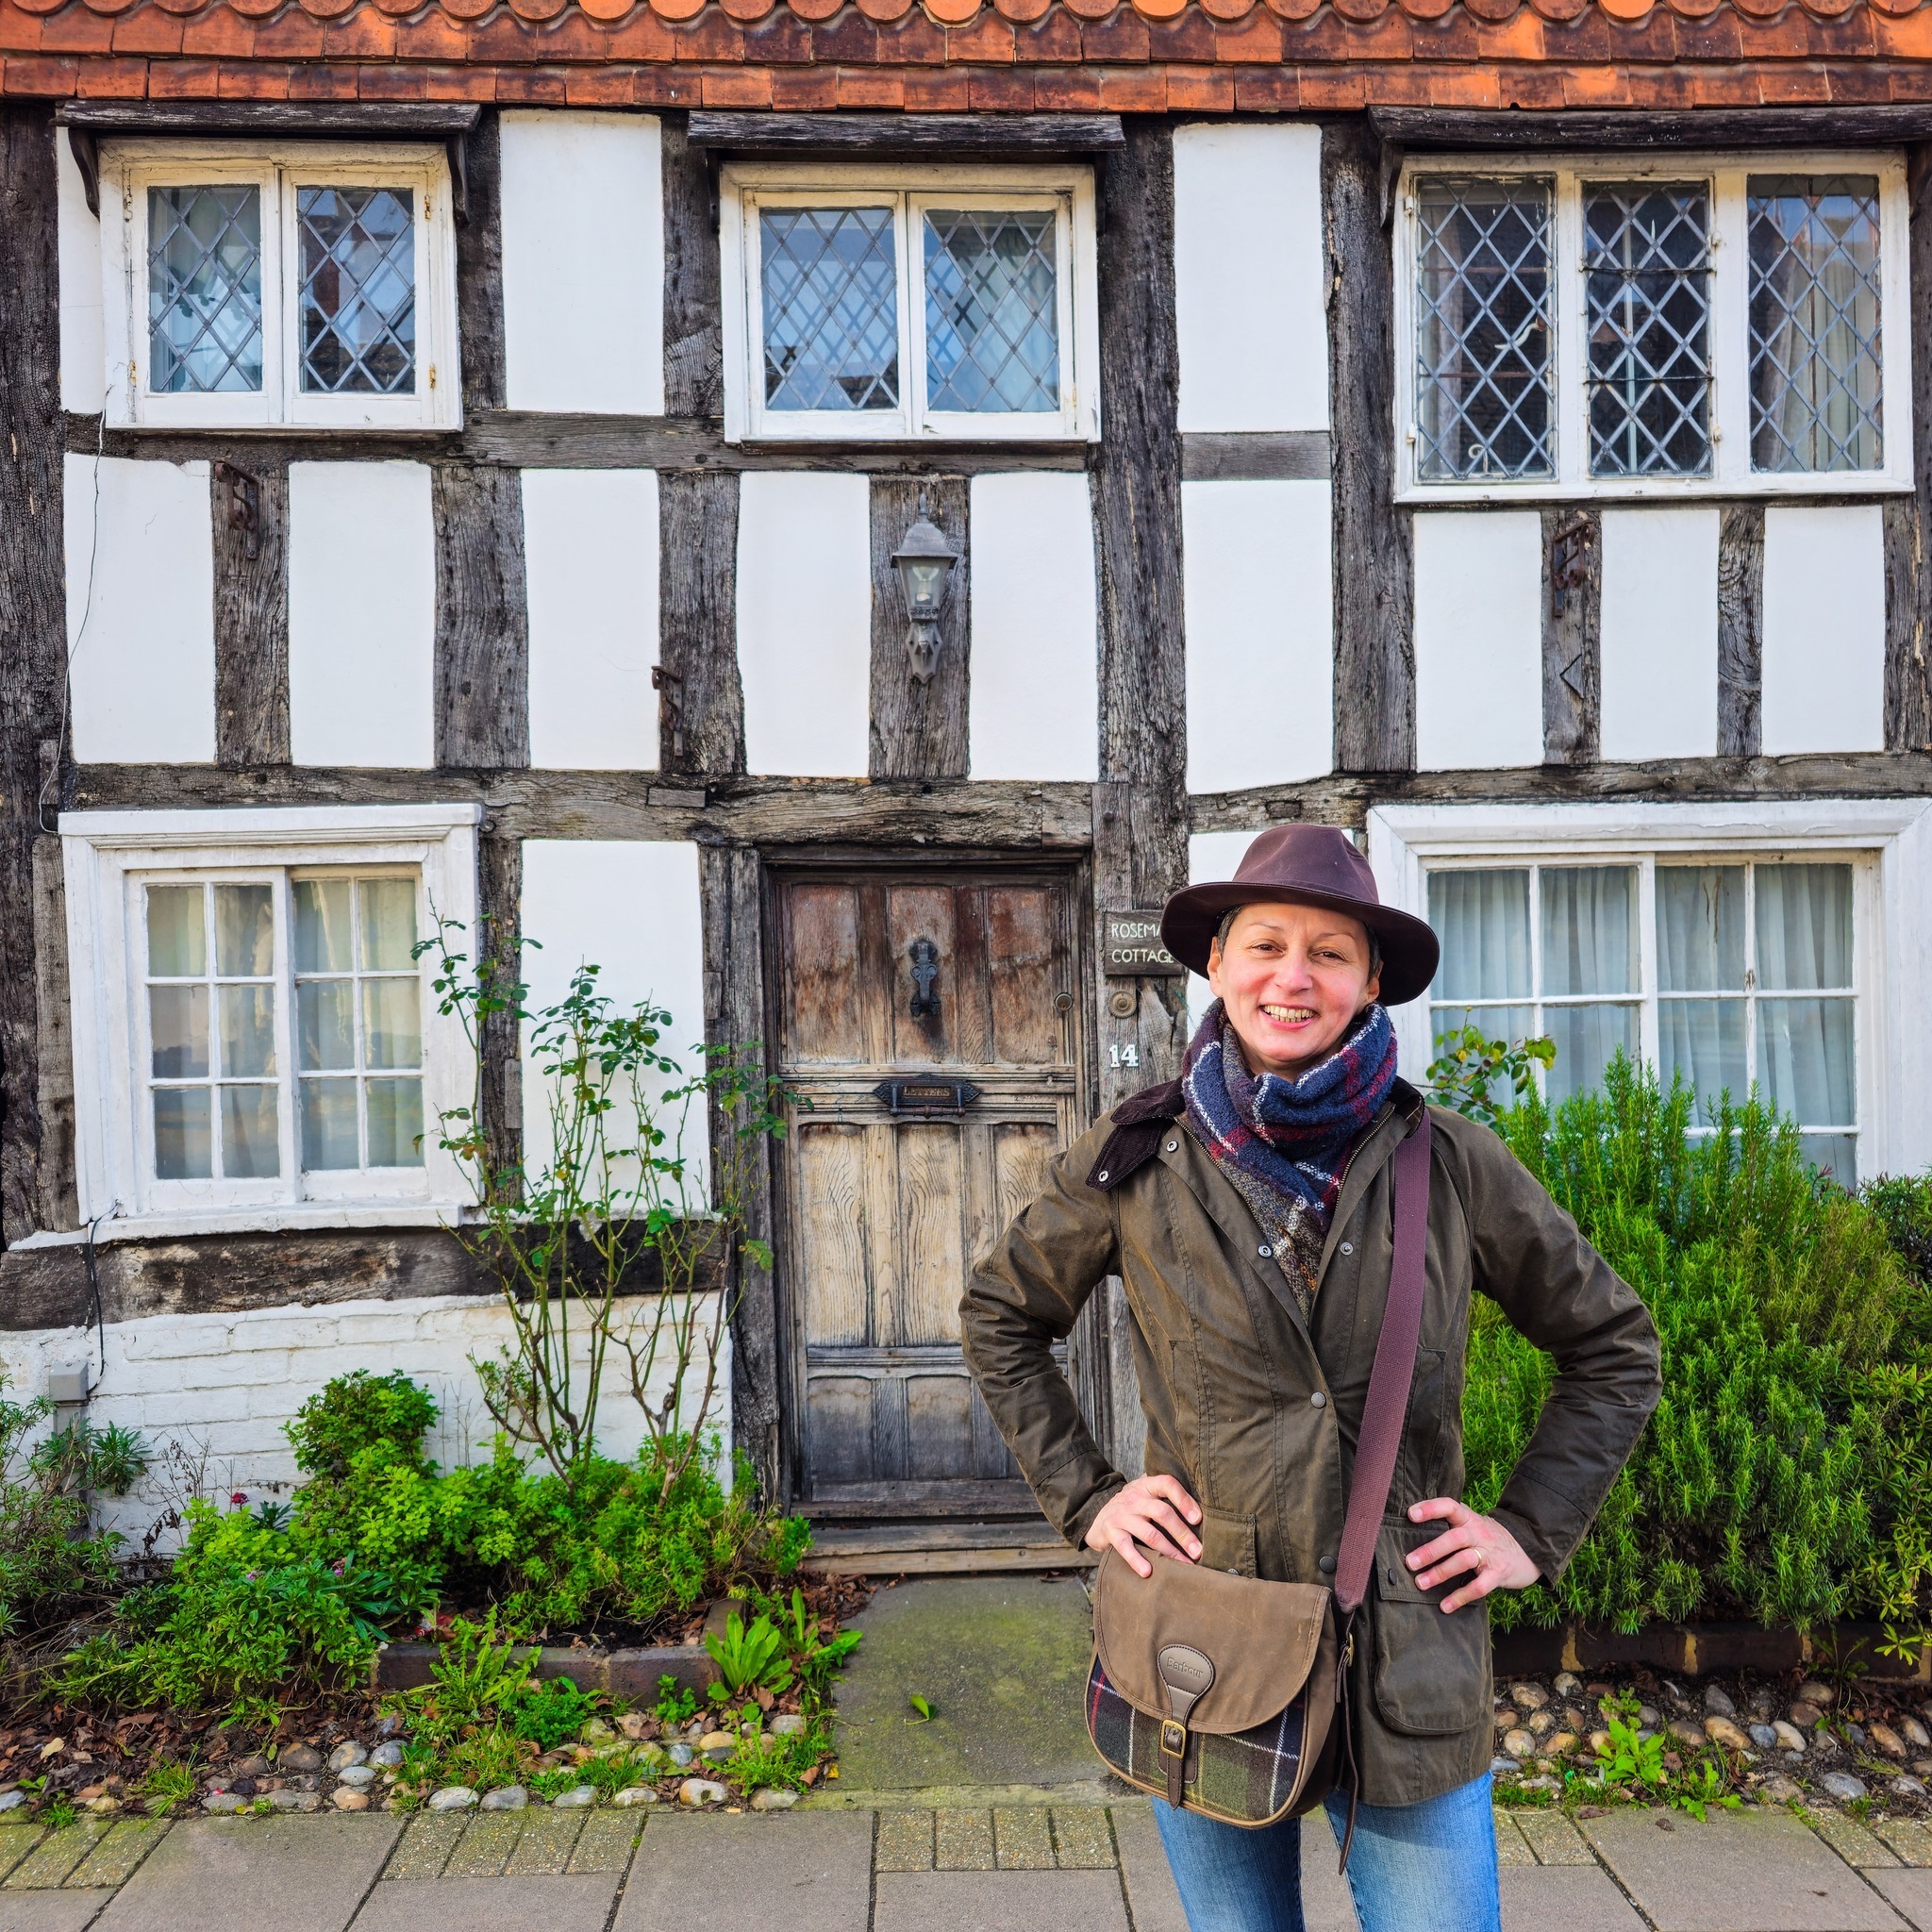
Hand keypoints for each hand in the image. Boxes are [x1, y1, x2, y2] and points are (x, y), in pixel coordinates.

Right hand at [1085, 1475, 1203, 1577]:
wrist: (1098, 1515)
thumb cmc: (1133, 1508)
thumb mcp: (1146, 1495)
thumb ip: (1166, 1496)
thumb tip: (1202, 1512)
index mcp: (1146, 1486)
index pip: (1167, 1484)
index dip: (1184, 1500)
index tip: (1198, 1519)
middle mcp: (1134, 1499)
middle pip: (1162, 1513)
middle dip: (1183, 1533)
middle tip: (1198, 1551)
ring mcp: (1121, 1515)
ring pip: (1149, 1533)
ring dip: (1169, 1551)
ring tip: (1184, 1565)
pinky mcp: (1111, 1532)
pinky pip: (1125, 1547)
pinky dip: (1137, 1560)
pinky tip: (1148, 1571)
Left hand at [1405, 1498, 1538, 1613]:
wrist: (1528, 1549)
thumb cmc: (1489, 1537)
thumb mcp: (1473, 1524)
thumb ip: (1451, 1523)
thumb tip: (1413, 1527)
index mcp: (1469, 1519)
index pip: (1450, 1506)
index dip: (1430, 1508)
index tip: (1410, 1514)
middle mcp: (1479, 1533)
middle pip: (1454, 1538)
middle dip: (1431, 1550)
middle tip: (1410, 1562)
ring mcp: (1489, 1554)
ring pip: (1463, 1561)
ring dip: (1440, 1573)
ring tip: (1420, 1583)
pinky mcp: (1498, 1574)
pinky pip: (1478, 1587)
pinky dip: (1460, 1597)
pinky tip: (1445, 1606)